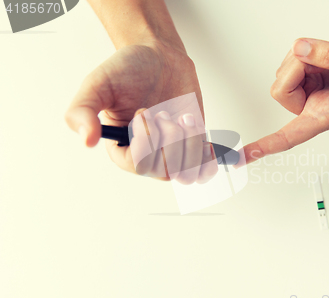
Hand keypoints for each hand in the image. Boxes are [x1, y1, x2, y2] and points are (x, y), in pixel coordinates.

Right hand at [65, 41, 216, 183]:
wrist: (159, 57)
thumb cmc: (127, 70)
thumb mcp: (98, 84)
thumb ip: (82, 110)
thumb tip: (87, 141)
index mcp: (121, 148)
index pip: (138, 165)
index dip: (147, 142)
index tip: (143, 111)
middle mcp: (147, 155)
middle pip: (166, 170)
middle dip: (170, 137)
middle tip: (162, 111)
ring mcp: (172, 152)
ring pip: (187, 172)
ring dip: (190, 143)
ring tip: (183, 118)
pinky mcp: (192, 145)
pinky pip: (204, 168)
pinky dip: (208, 158)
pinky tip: (205, 140)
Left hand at [238, 37, 328, 164]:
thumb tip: (301, 50)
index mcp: (327, 116)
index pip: (291, 136)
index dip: (267, 145)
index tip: (244, 156)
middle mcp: (314, 106)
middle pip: (279, 90)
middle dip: (297, 68)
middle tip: (324, 61)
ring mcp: (311, 90)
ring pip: (284, 71)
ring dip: (304, 58)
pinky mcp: (310, 75)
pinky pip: (293, 59)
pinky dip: (307, 52)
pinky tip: (326, 56)